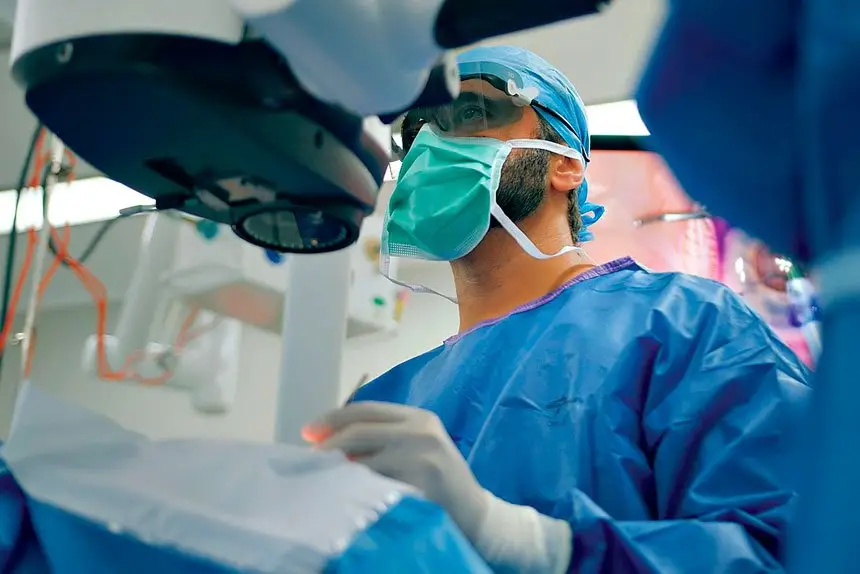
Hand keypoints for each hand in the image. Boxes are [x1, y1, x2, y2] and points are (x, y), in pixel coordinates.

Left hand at [302, 401, 489, 542]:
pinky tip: (347, 497)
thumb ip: (385, 437)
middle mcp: (420, 432)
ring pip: (362, 461)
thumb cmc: (440, 480)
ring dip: (338, 471)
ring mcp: (420, 460)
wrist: (476, 514)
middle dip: (328, 444)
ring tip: (324, 479)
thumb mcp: (419, 446)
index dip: (333, 418)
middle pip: (359, 431)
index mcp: (419, 417)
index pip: (366, 409)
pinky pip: (374, 488)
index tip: (309, 432)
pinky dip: (356, 492)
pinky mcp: (418, 487)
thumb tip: (330, 440)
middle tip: (307, 457)